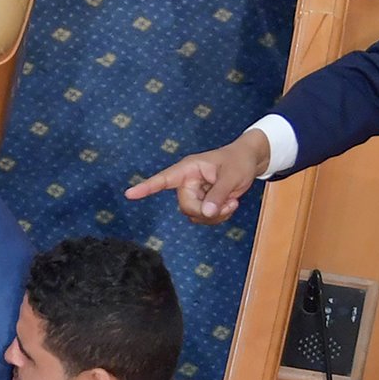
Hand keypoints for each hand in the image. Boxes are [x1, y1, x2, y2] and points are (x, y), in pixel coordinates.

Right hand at [123, 128, 270, 223]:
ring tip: (232, 202)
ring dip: (215, 215)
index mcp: (188, 169)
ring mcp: (194, 193)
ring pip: (195, 215)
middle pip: (186, 206)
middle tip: (229, 204)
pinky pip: (204, 218)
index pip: (164, 179)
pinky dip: (218, 216)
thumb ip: (219, 194)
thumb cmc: (238, 161)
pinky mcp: (202, 202)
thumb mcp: (232, 176)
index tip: (129, 194)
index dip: (146, 187)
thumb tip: (206, 212)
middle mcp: (187, 182)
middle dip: (206, 210)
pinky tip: (229, 205)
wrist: (249, 161)